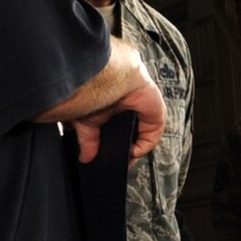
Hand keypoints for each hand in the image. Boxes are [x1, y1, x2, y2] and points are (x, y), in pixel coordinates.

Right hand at [66, 48, 165, 162]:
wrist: (103, 77)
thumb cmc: (88, 88)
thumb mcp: (84, 120)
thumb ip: (87, 140)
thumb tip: (85, 158)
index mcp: (110, 101)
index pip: (115, 127)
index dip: (111, 143)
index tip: (104, 158)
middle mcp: (128, 103)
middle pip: (129, 132)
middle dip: (122, 148)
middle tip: (113, 162)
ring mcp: (143, 106)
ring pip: (142, 133)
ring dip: (133, 149)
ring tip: (121, 161)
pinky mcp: (155, 111)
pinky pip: (153, 133)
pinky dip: (143, 146)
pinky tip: (131, 152)